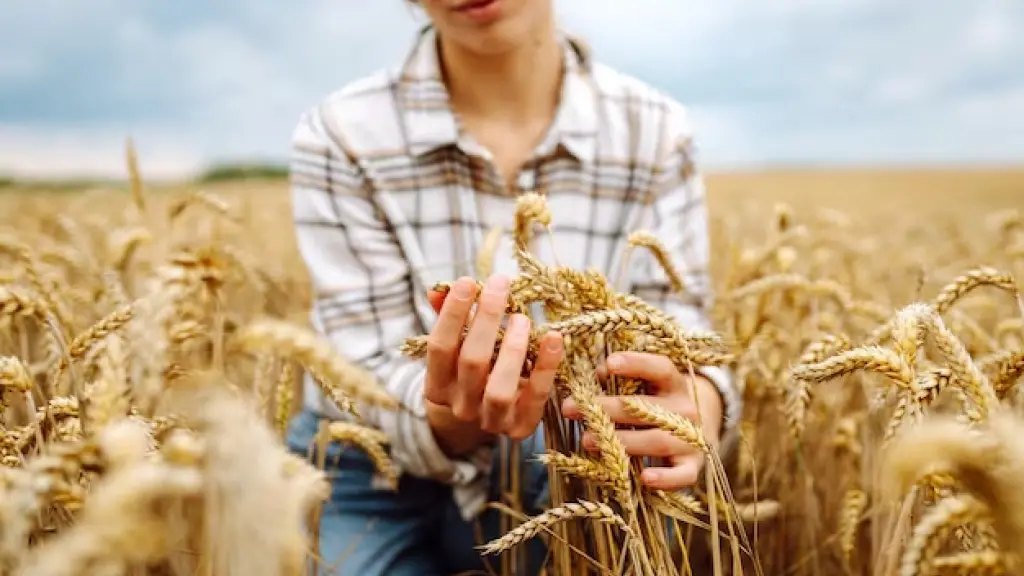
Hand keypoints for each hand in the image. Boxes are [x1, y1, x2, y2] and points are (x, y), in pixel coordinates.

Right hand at [423, 274, 563, 454]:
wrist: (484, 420)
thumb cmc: (470, 373)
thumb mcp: (456, 349)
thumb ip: (449, 319)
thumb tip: (439, 289)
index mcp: (438, 385)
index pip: (439, 348)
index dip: (452, 314)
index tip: (468, 281)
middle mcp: (461, 406)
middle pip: (472, 362)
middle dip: (487, 319)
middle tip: (501, 284)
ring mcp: (490, 421)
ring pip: (499, 390)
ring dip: (513, 349)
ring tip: (521, 318)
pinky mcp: (520, 429)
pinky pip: (535, 398)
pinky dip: (546, 367)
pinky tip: (554, 338)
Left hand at [561, 351, 722, 490]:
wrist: (694, 434)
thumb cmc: (655, 406)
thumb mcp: (643, 387)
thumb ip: (619, 380)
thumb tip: (598, 374)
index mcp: (673, 384)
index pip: (660, 368)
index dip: (636, 364)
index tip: (609, 363)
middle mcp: (686, 409)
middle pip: (647, 408)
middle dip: (606, 408)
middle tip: (572, 409)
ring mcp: (692, 439)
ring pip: (658, 440)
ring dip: (622, 441)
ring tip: (587, 441)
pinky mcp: (693, 466)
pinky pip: (682, 475)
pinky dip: (665, 478)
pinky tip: (645, 478)